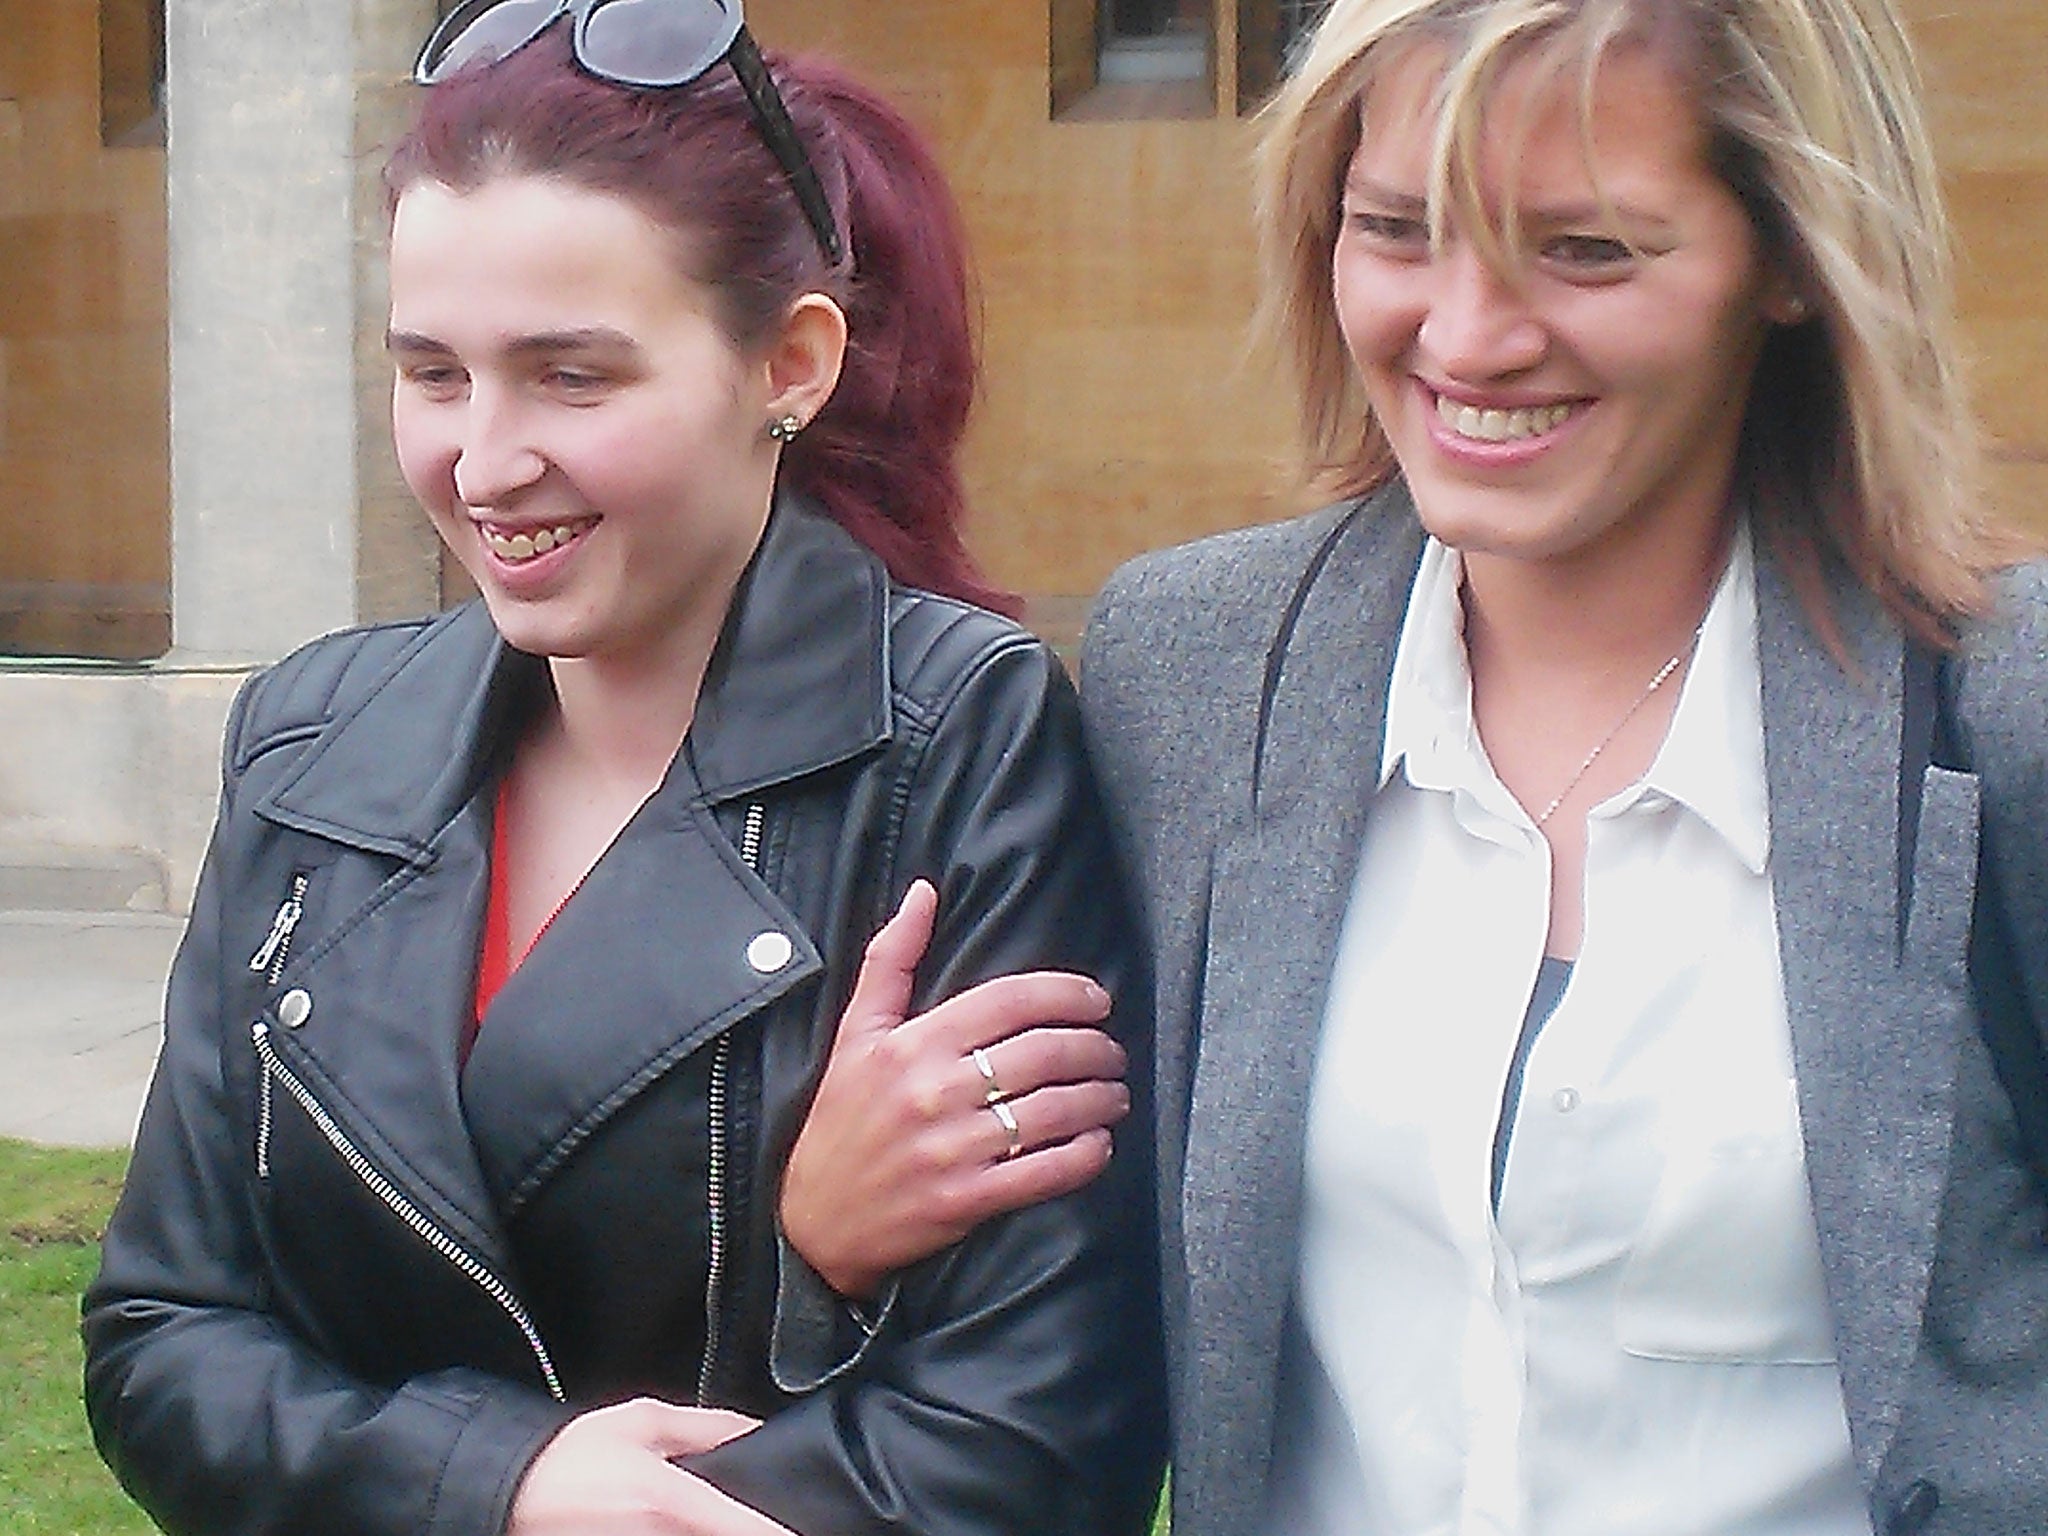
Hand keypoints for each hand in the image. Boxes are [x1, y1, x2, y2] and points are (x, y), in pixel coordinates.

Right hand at [507, 1398, 793, 1535]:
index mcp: (671, 1503)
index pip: (754, 1531)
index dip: (786, 1531)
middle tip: (762, 1514)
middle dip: (755, 1528)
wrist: (507, 1494)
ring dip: (725, 1532)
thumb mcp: (642, 1422)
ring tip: (733, 1518)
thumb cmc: (571, 1459)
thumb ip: (708, 1427)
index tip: (810, 1524)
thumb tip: (756, 1430)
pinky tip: (696, 1526)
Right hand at [780, 880, 1130, 1298]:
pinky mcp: (966, 1200)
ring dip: (1100, 1099)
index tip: (1096, 1000)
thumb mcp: (855, 1032)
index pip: (1009, 1001)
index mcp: (913, 1044)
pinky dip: (1085, 1156)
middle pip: (1043, 1054)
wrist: (813, 1220)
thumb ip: (891, 958)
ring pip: (1054, 1112)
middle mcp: (935, 1092)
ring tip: (1115, 1093)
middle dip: (1094, 1048)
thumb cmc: (839, 1119)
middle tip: (1112, 1051)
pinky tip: (1099, 1144)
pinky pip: (1044, 1173)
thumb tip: (925, 892)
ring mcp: (953, 1149)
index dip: (1066, 994)